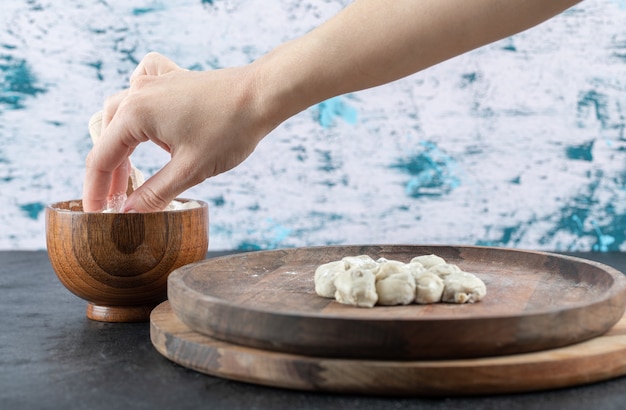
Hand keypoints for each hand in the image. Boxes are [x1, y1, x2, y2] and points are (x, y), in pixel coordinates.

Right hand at [82, 52, 271, 211]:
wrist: (262, 95)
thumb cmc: (230, 130)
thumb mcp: (190, 170)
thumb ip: (154, 194)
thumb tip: (127, 214)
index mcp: (135, 114)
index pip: (101, 159)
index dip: (96, 192)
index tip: (96, 215)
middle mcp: (137, 93)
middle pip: (109, 138)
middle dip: (110, 174)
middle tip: (114, 204)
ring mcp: (154, 82)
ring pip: (121, 114)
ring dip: (121, 145)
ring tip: (127, 175)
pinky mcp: (172, 78)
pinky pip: (141, 86)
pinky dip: (137, 105)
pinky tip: (143, 117)